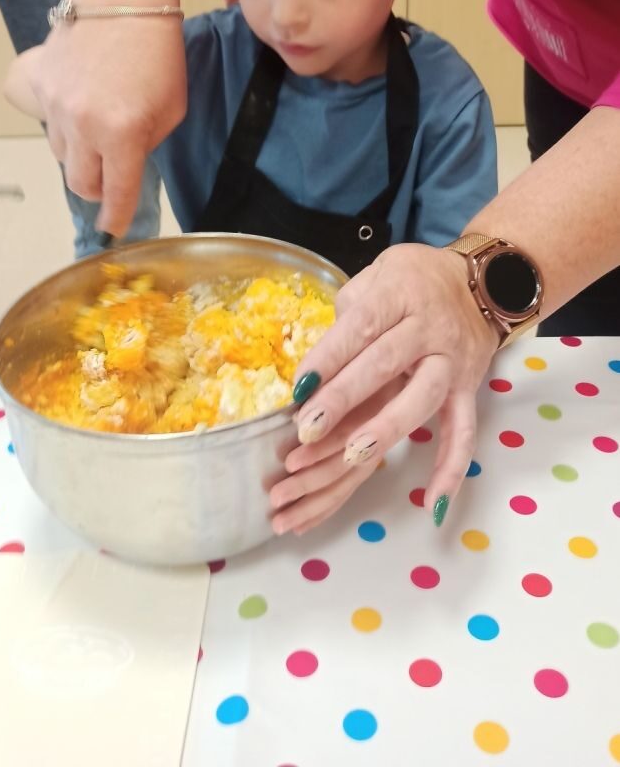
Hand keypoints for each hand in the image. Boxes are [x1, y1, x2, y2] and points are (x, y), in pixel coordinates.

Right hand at [27, 15, 186, 235]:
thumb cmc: (158, 51)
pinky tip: (84, 103)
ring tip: (102, 127)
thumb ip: (149, 142)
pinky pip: (49, 123)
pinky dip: (66, 124)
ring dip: (82, 154)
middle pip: (81, 184)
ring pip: (63, 156)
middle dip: (98, 188)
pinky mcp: (40, 88)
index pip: (116, 194)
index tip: (115, 227)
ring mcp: (57, 107)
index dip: (116, 217)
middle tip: (112, 174)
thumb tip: (129, 162)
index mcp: (124, 134)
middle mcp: (84, 126)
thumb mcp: (173, 107)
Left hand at [271, 244, 498, 533]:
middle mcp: (430, 329)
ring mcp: (453, 363)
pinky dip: (451, 467)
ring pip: (422, 400)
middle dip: (344, 400)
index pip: (361, 327)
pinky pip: (464, 431)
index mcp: (400, 295)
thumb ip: (349, 314)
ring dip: (386, 430)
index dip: (329, 357)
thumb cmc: (414, 280)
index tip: (298, 388)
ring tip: (350, 457)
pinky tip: (431, 503)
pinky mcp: (468, 390)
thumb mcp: (377, 275)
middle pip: (385, 365)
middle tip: (306, 432)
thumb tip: (317, 364)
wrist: (481, 282)